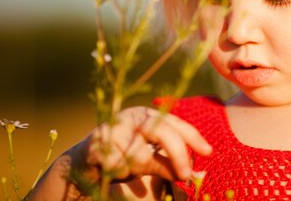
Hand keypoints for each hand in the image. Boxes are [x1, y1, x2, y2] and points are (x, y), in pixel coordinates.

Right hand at [84, 106, 211, 181]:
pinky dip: (119, 172)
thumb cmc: (121, 158)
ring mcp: (112, 128)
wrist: (81, 163)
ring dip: (139, 168)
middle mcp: (131, 117)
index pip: (176, 123)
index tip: (208, 153)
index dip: (194, 137)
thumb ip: (170, 163)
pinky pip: (117, 164)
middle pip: (162, 131)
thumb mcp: (149, 159)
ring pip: (139, 154)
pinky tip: (112, 170)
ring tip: (128, 169)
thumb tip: (196, 174)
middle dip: (177, 154)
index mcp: (146, 115)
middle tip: (186, 175)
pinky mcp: (95, 143)